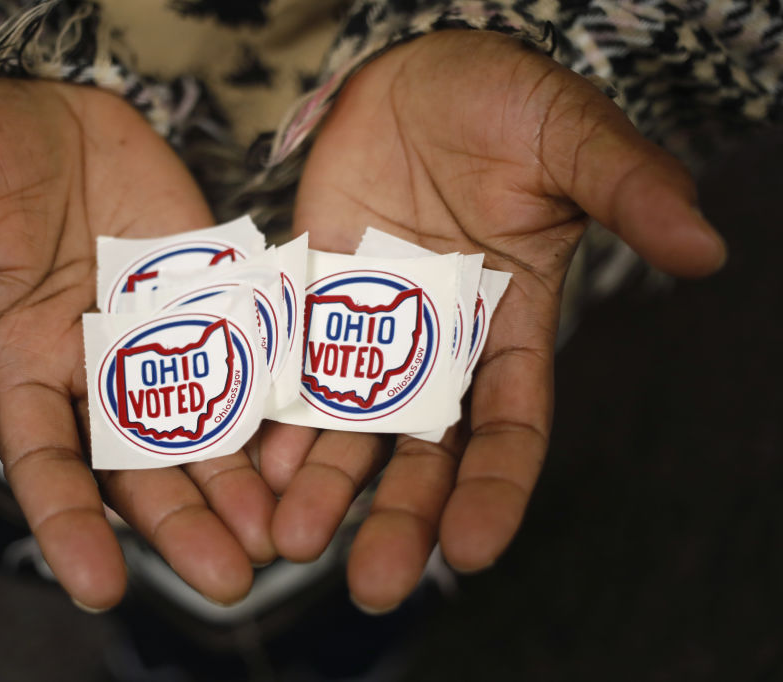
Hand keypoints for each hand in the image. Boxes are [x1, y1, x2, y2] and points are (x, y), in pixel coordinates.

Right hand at [0, 79, 276, 609]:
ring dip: (243, 483)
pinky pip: (252, 353)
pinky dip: (280, 399)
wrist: (55, 110)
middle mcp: (100, 370)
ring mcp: (164, 337)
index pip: (45, 461)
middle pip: (142, 466)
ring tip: (283, 535)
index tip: (100, 587)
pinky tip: (313, 443)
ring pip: (206, 427)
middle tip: (233, 580)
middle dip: (182, 524)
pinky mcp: (214, 297)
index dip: (69, 524)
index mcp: (26, 365)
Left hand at [262, 31, 725, 611]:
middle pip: (422, 453)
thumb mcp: (571, 137)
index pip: (509, 428)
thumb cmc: (502, 101)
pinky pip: (289, 368)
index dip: (492, 491)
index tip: (468, 553)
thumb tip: (705, 249)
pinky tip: (247, 464)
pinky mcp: (314, 298)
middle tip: (368, 584)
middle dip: (398, 518)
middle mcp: (439, 346)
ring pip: (348, 426)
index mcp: (509, 327)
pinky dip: (270, 415)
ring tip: (288, 540)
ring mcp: (371, 327)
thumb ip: (628, 191)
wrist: (414, 74)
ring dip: (322, 486)